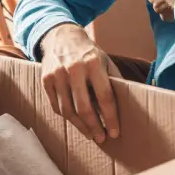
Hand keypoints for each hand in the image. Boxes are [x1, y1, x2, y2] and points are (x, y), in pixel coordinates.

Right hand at [38, 24, 118, 142]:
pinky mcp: (45, 80)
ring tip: (90, 134)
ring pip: (68, 110)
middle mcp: (74, 69)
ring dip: (80, 126)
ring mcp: (57, 75)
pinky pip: (56, 106)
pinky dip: (67, 117)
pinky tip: (76, 122)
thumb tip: (129, 104)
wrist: (62, 36)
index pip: (105, 97)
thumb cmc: (88, 53)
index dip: (111, 118)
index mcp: (94, 64)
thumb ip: (114, 80)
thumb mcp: (105, 61)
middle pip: (84, 107)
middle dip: (94, 127)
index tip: (115, 132)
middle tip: (101, 138)